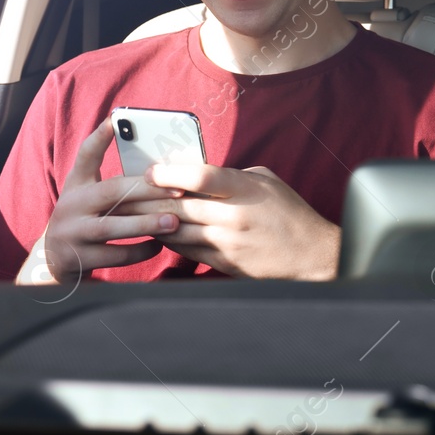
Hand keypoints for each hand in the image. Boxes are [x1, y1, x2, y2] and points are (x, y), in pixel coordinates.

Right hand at [21, 121, 178, 283]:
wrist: (54, 261)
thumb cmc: (86, 220)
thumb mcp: (90, 196)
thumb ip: (116, 185)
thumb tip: (162, 170)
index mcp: (76, 186)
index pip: (86, 157)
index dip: (99, 138)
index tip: (114, 119)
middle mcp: (70, 206)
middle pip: (111, 192)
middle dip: (147, 190)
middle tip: (178, 190)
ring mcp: (72, 233)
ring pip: (111, 227)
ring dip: (146, 224)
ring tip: (173, 222)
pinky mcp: (78, 259)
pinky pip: (115, 255)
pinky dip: (139, 251)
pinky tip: (158, 246)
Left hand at [118, 163, 339, 279]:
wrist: (311, 255)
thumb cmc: (289, 213)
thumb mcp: (267, 181)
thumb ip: (233, 175)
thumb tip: (198, 173)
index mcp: (246, 189)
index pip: (199, 176)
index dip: (169, 172)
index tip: (150, 172)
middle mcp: (234, 215)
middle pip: (178, 205)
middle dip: (146, 199)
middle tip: (123, 194)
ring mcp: (228, 242)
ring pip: (176, 230)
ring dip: (151, 222)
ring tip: (130, 215)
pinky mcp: (224, 262)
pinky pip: (186, 250)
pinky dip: (167, 240)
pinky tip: (155, 233)